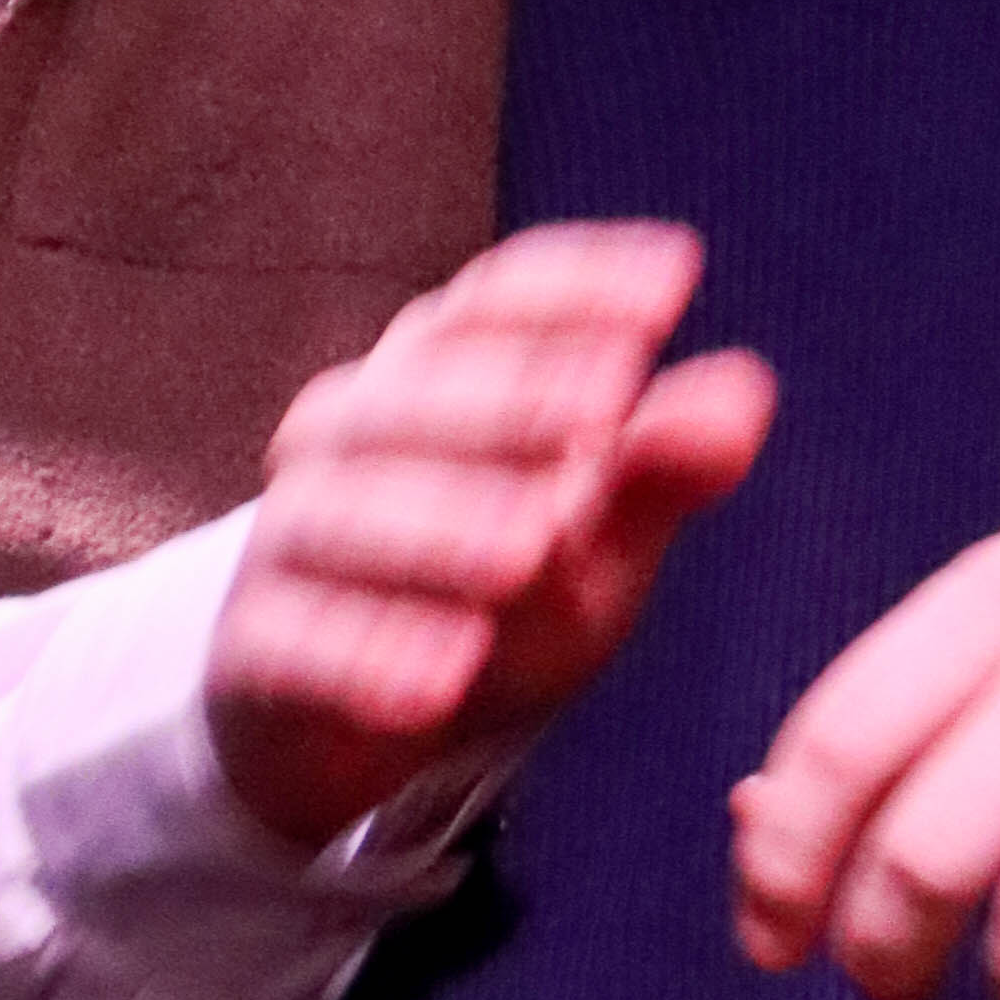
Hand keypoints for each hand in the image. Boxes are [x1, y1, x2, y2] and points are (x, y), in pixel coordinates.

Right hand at [208, 224, 775, 849]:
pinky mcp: (252, 645)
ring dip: (438, 528)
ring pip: (345, 515)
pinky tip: (440, 681)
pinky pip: (298, 644)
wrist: (352, 720)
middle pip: (414, 395)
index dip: (578, 284)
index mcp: (434, 369)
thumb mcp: (596, 531)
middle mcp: (347, 429)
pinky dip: (367, 659)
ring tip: (527, 549)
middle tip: (598, 411)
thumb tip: (746, 394)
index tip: (675, 279)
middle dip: (509, 399)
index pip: (495, 298)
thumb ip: (658, 465)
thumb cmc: (494, 588)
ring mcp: (289, 534)